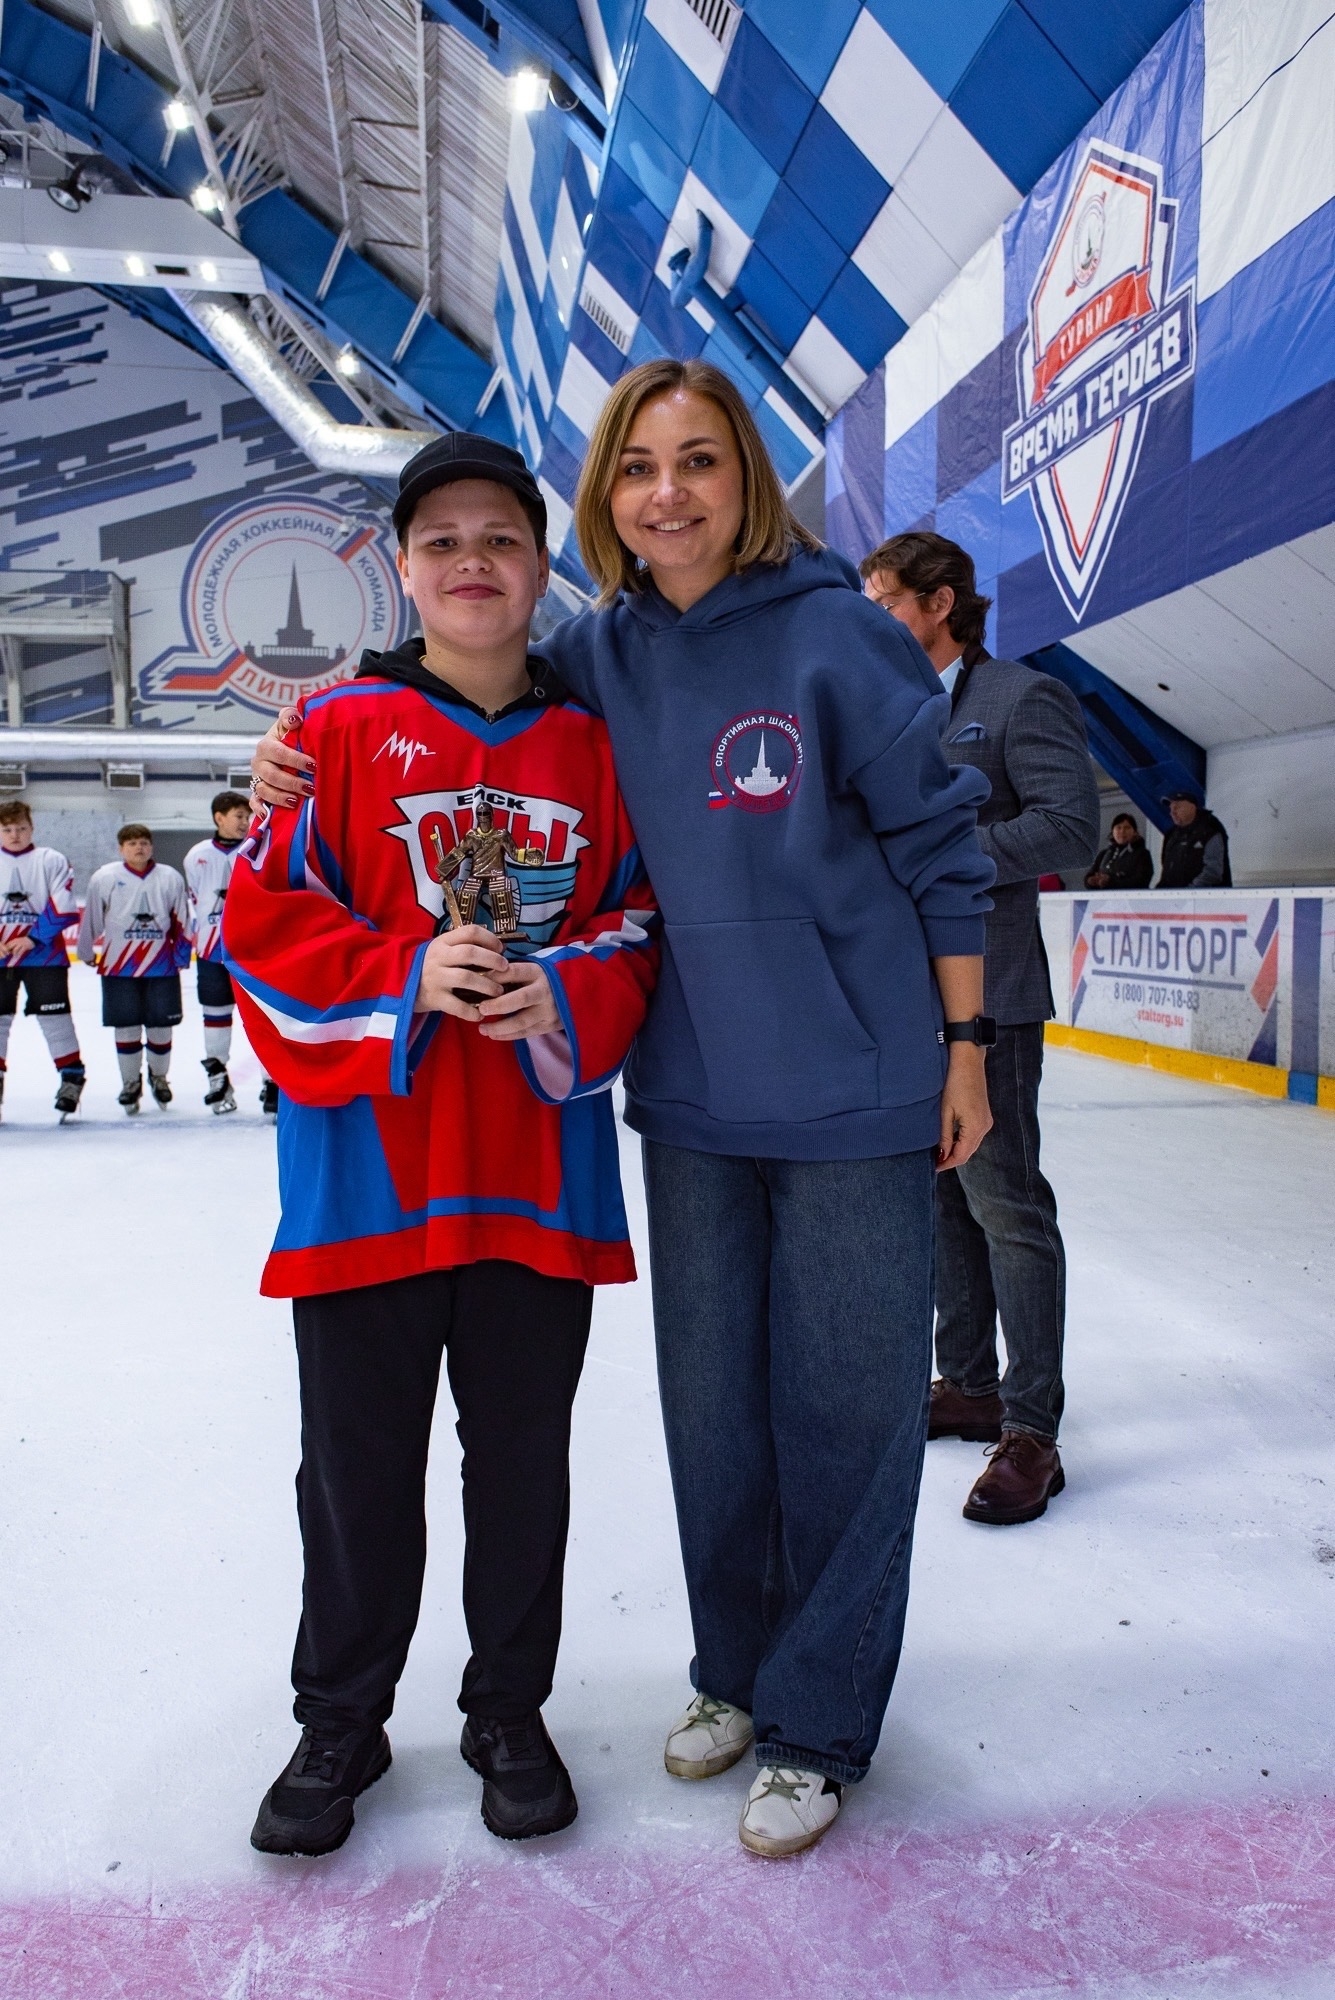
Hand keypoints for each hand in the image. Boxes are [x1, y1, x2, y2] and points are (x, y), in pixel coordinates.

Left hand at [1, 933, 33, 965]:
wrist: (32, 939)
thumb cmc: (24, 941)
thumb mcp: (18, 940)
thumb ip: (13, 943)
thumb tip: (9, 948)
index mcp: (15, 940)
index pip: (8, 944)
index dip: (7, 948)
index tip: (8, 950)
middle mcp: (17, 941)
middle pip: (10, 947)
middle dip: (9, 951)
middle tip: (10, 953)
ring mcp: (21, 944)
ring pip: (15, 950)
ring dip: (14, 953)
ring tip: (15, 954)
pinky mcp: (25, 947)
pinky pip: (20, 951)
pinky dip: (19, 954)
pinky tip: (19, 955)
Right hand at [251, 707, 313, 808]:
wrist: (282, 751)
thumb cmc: (289, 739)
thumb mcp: (288, 725)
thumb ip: (290, 716)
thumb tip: (296, 718)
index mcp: (266, 745)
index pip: (278, 752)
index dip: (295, 759)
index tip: (313, 765)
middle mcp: (259, 762)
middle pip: (272, 774)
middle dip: (292, 782)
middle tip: (310, 787)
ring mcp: (257, 778)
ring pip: (264, 790)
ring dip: (280, 797)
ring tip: (296, 801)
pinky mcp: (257, 793)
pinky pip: (254, 802)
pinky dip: (259, 809)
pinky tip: (268, 814)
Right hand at [415, 926, 508, 1018]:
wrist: (401, 983)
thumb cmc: (432, 965)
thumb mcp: (443, 949)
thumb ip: (463, 946)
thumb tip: (498, 948)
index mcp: (443, 942)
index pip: (469, 932)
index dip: (489, 938)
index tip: (501, 949)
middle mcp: (439, 957)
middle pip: (470, 953)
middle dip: (492, 960)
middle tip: (506, 968)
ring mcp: (436, 977)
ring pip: (466, 978)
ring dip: (487, 985)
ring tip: (499, 991)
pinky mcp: (434, 998)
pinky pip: (457, 1006)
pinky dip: (471, 1012)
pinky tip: (481, 1014)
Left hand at [475, 959, 559, 1041]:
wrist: (577, 991)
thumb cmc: (544, 978)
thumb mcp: (532, 968)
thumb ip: (512, 972)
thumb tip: (481, 976)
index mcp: (538, 972)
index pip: (514, 972)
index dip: (495, 977)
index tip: (477, 982)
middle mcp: (545, 991)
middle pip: (520, 998)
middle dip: (498, 1005)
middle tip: (480, 1009)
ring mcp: (549, 1010)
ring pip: (522, 1021)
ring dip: (500, 1027)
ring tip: (482, 1029)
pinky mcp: (551, 1025)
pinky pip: (526, 1033)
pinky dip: (508, 1035)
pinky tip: (493, 1035)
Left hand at [937, 1044, 991, 1170]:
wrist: (968, 1060)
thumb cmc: (954, 1082)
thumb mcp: (945, 1111)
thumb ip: (944, 1135)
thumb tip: (941, 1155)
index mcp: (975, 1127)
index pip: (961, 1155)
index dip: (947, 1163)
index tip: (933, 1168)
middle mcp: (984, 1126)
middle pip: (968, 1152)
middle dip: (951, 1159)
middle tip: (934, 1162)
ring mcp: (986, 1120)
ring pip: (971, 1144)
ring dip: (957, 1150)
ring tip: (939, 1152)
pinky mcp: (984, 1114)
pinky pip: (973, 1134)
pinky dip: (962, 1140)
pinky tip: (949, 1139)